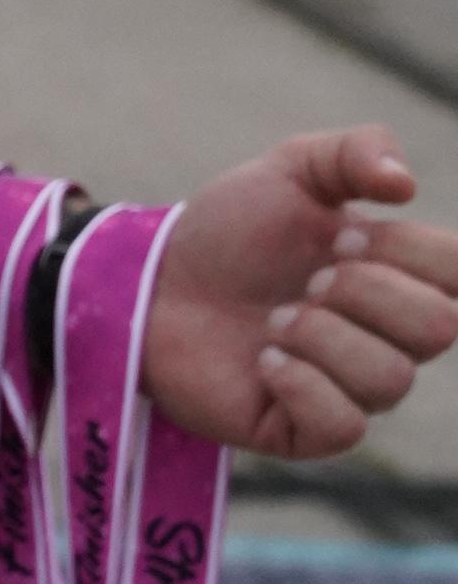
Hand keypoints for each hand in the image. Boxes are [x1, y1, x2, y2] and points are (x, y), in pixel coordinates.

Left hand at [144, 127, 457, 453]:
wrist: (155, 282)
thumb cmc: (231, 230)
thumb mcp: (294, 167)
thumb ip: (358, 151)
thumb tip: (405, 184)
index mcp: (402, 277)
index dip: (407, 252)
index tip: (340, 236)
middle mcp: (389, 338)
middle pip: (440, 328)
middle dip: (364, 292)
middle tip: (305, 280)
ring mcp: (350, 389)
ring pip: (391, 379)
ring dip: (322, 336)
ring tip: (273, 319)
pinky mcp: (304, 433)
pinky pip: (345, 426)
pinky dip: (301, 384)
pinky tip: (263, 360)